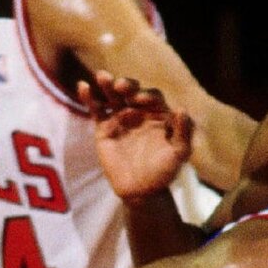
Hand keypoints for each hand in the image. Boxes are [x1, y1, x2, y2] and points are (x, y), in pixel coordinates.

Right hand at [80, 70, 192, 205]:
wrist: (142, 191)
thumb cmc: (164, 171)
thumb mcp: (179, 152)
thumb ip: (184, 132)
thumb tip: (181, 109)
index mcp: (159, 114)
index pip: (153, 97)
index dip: (147, 96)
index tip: (140, 100)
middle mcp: (140, 112)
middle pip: (133, 91)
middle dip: (128, 85)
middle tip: (121, 86)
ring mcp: (121, 118)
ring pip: (113, 97)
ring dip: (108, 85)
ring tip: (102, 76)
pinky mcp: (104, 127)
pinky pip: (97, 110)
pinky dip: (89, 98)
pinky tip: (83, 87)